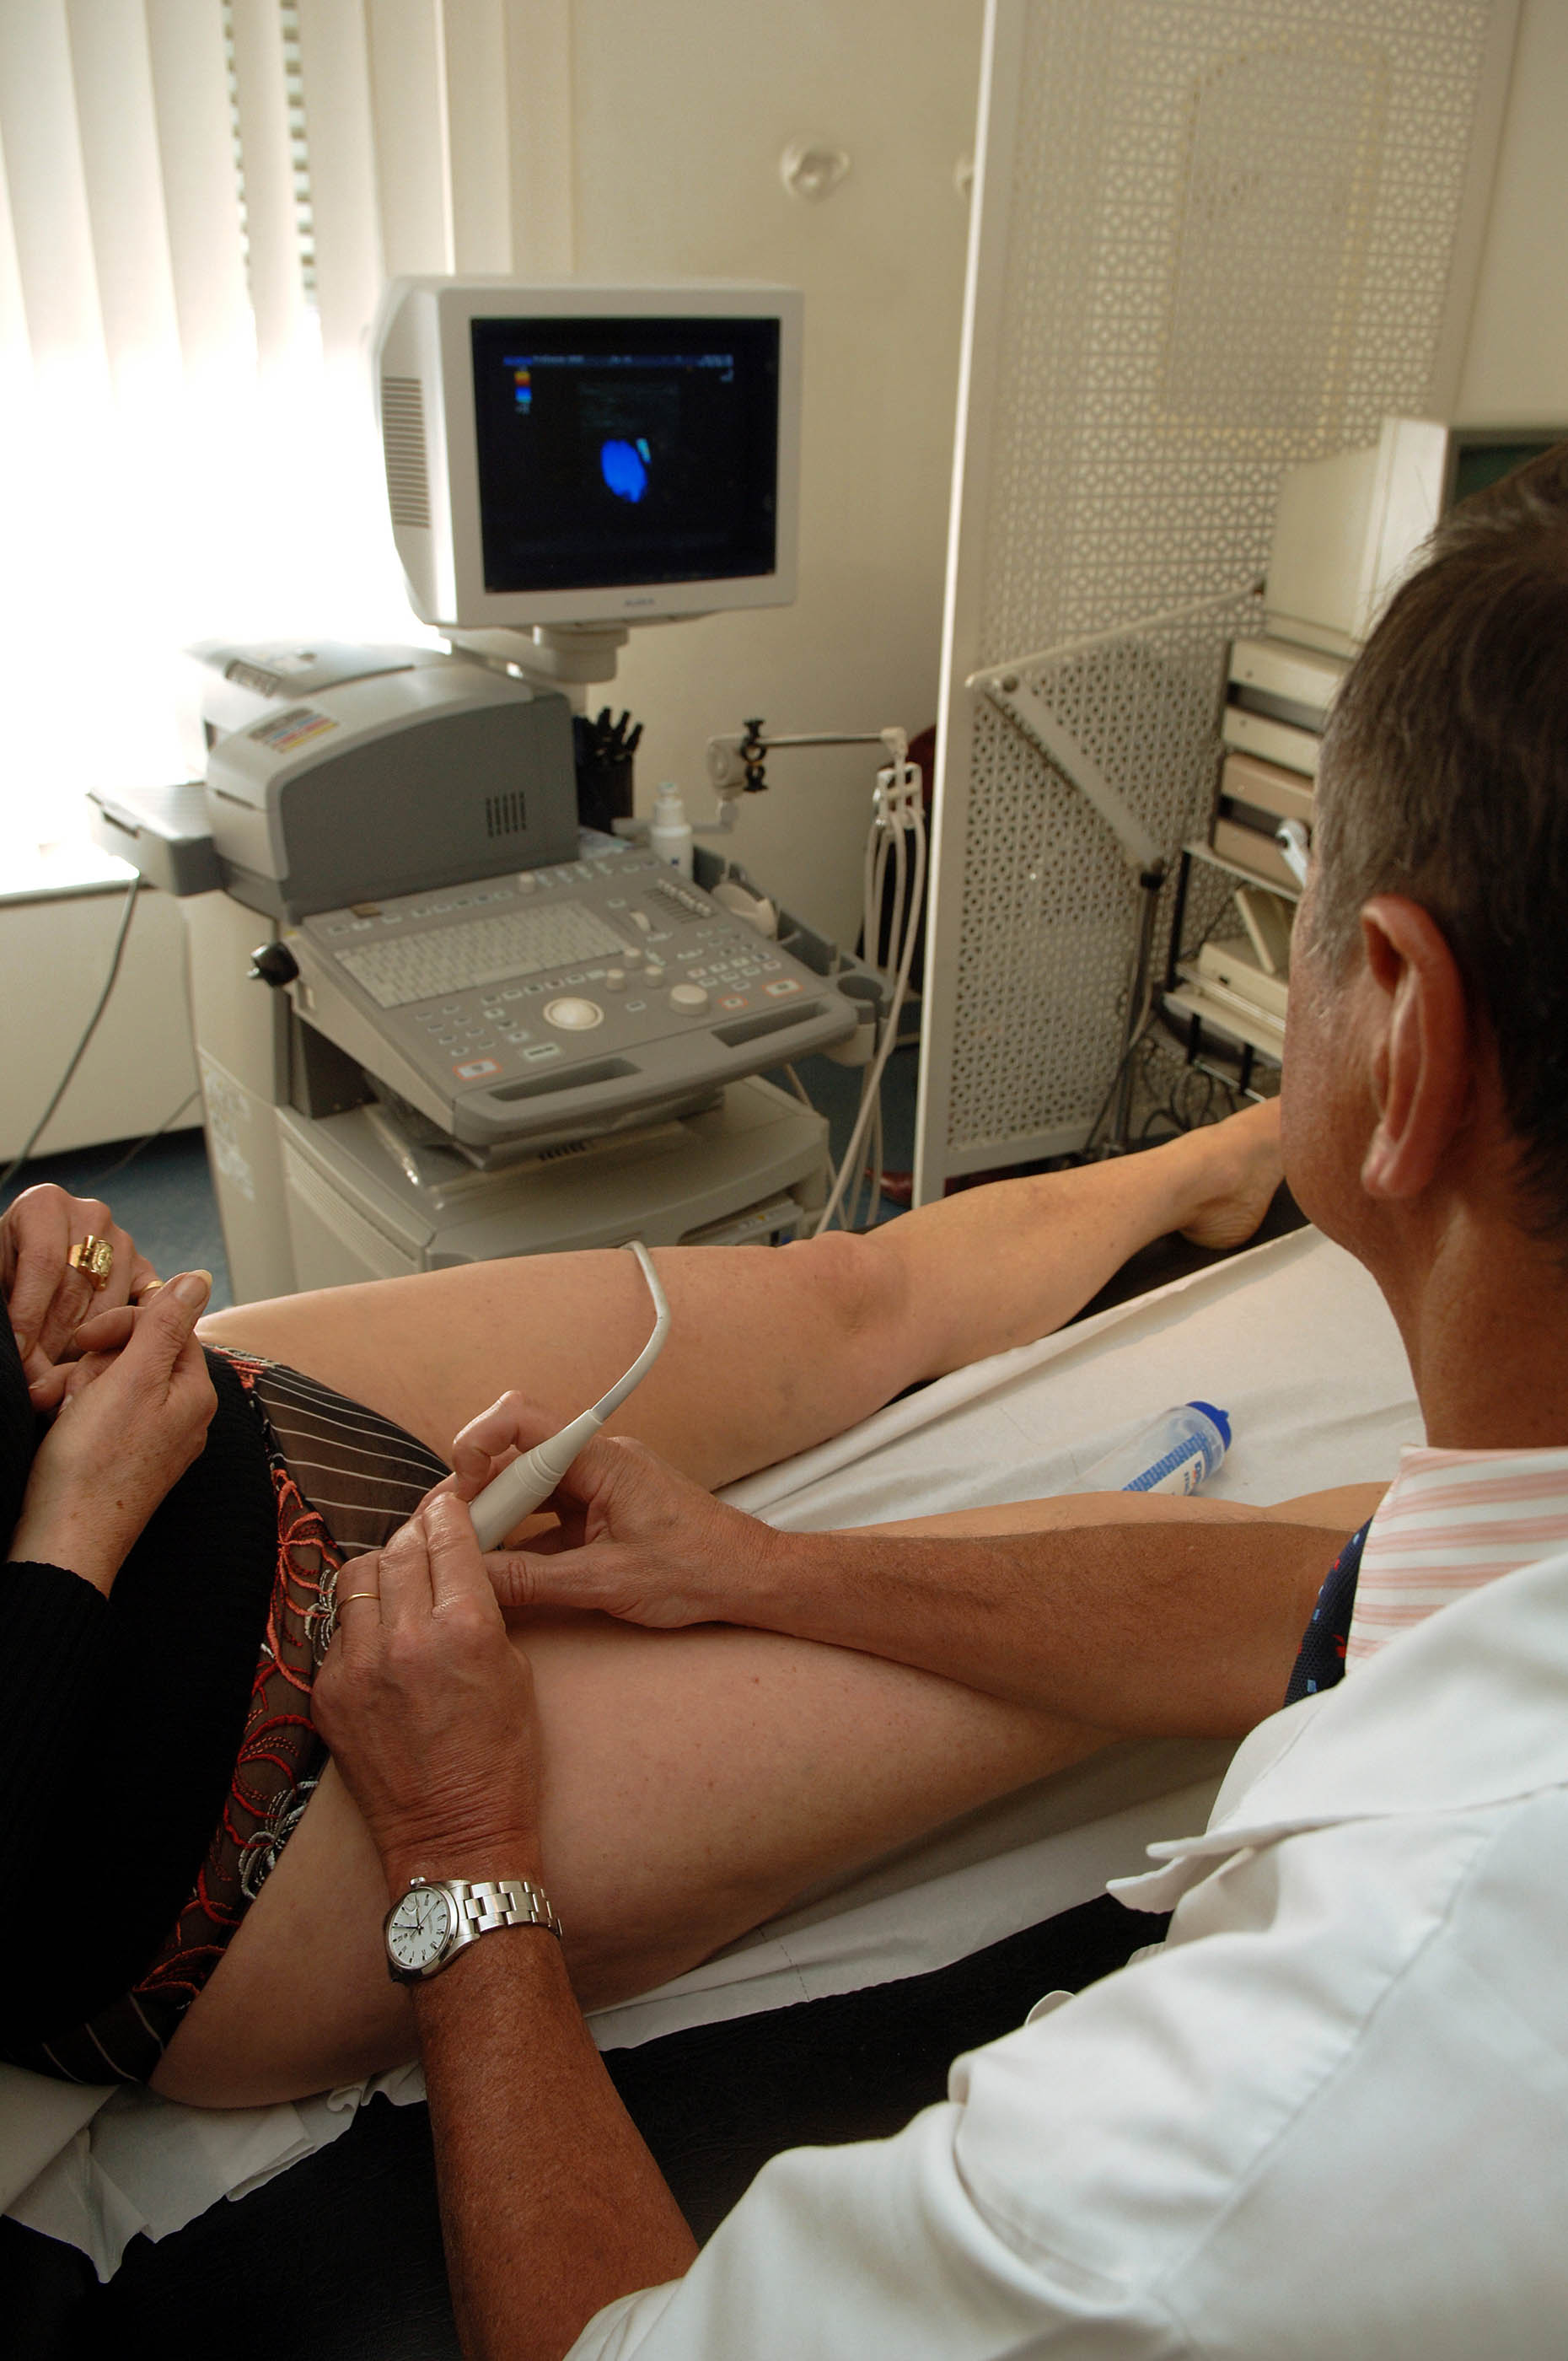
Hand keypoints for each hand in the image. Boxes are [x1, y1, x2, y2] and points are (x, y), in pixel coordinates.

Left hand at [3, 1183, 159, 1382]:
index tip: (21, 1352)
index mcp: (45, 1204)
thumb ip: (7, 1308)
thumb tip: (19, 1350)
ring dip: (83, 1348)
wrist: (23, 1261)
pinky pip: (143, 1311)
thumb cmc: (5, 1270)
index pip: (44, 1263)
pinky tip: (100, 1363)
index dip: (30, 1313)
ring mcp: (123, 1243)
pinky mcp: (145, 1270)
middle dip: (52, 1339)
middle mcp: (91, 1217)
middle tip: (36, 1375)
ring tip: (59, 1376)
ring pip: (109, 1306)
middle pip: (76, 1288)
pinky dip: (124, 1340)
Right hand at [7, 1270, 216, 1591]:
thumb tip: (200, 1277)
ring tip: (54, 1413)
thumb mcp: (131, 1379)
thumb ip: (165, 1324)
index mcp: (195, 1392)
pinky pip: (99, 1416)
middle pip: (135, 1355)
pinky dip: (72, 1415)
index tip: (84, 1339)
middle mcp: (183, 1414)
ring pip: (110, 1384)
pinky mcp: (122, 1459)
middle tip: (67, 1391)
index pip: (167, 1326)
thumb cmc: (94, 1463)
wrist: (65, 1541)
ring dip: (74, 1389)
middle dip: (92, 1364)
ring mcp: (153, 1439)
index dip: (121, 1325)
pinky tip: (55, 1429)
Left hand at [312, 1492, 545, 1893]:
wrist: (454, 1835)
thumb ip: (483, 1610)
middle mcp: (407, 1639)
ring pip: (358, 1578)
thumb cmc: (500, 1759)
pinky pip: (339, 1629)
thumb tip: (458, 1567)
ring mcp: (360, 1667)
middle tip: (428, 1539)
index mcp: (466, 1628)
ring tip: (399, 1585)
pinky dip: (361, 1622)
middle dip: (418, 1536)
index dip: (450, 1514)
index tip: (450, 1506)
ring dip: (383, 1571)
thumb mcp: (515, 1671)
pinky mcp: (329, 1694)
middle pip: (400, 1548)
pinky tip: (381, 1637)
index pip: (447, 1537)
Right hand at [473, 1406, 780, 1630]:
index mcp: (602, 1460)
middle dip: (478, 1495)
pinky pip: (548, 1514)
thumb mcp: (607, 1582)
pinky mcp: (602, 1511)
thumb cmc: (698, 1571)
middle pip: (516, 1458)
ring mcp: (599, 1486)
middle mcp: (597, 1462)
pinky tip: (502, 1571)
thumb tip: (471, 1579)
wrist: (750, 1579)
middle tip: (451, 1539)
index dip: (478, 1445)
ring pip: (529, 1488)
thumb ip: (533, 1580)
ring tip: (468, 1558)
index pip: (522, 1420)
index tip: (461, 1492)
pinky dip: (522, 1538)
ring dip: (498, 1519)